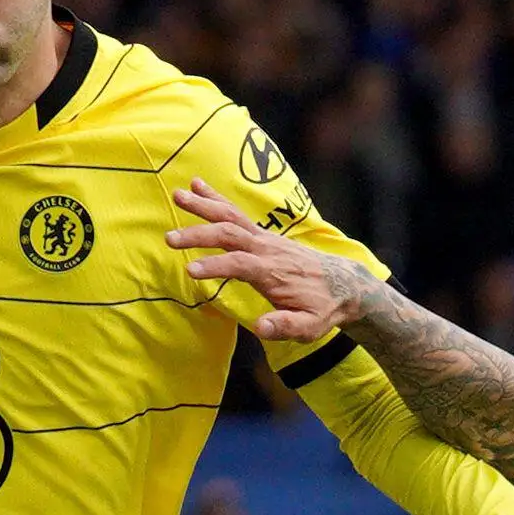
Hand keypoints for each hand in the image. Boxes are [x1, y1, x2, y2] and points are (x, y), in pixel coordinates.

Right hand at [165, 183, 371, 340]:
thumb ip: (286, 326)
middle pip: (230, 234)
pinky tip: (197, 186)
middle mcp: (267, 250)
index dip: (216, 266)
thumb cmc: (323, 308)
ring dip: (204, 205)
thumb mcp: (309, 327)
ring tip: (177, 194)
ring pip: (231, 217)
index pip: (240, 265)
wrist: (344, 284)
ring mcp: (264, 239)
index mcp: (273, 273)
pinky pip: (236, 213)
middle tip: (169, 238)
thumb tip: (261, 328)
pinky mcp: (262, 235)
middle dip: (199, 234)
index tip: (190, 270)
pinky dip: (216, 199)